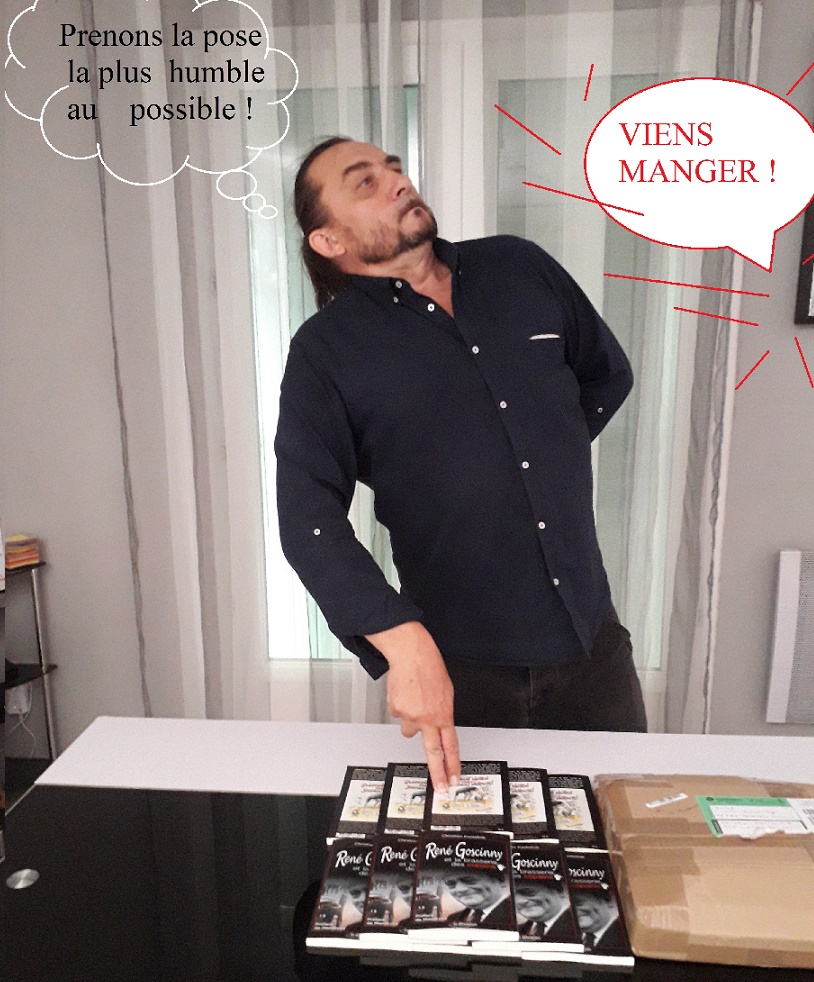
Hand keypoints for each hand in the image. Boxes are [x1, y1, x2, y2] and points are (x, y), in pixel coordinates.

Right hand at [366, 621, 460, 791]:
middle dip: (437, 773)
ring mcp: (410, 716)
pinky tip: (404, 692)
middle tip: (441, 787)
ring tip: (414, 700)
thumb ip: (442, 713)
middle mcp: (427, 719)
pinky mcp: (396, 710)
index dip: (453, 764)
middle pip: (432, 753)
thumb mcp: (446, 692)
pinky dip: (401, 706)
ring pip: (409, 729)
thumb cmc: (430, 668)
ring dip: (411, 720)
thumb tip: (436, 725)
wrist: (411, 654)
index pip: (451, 746)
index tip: (454, 778)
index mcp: (444, 714)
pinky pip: (398, 714)